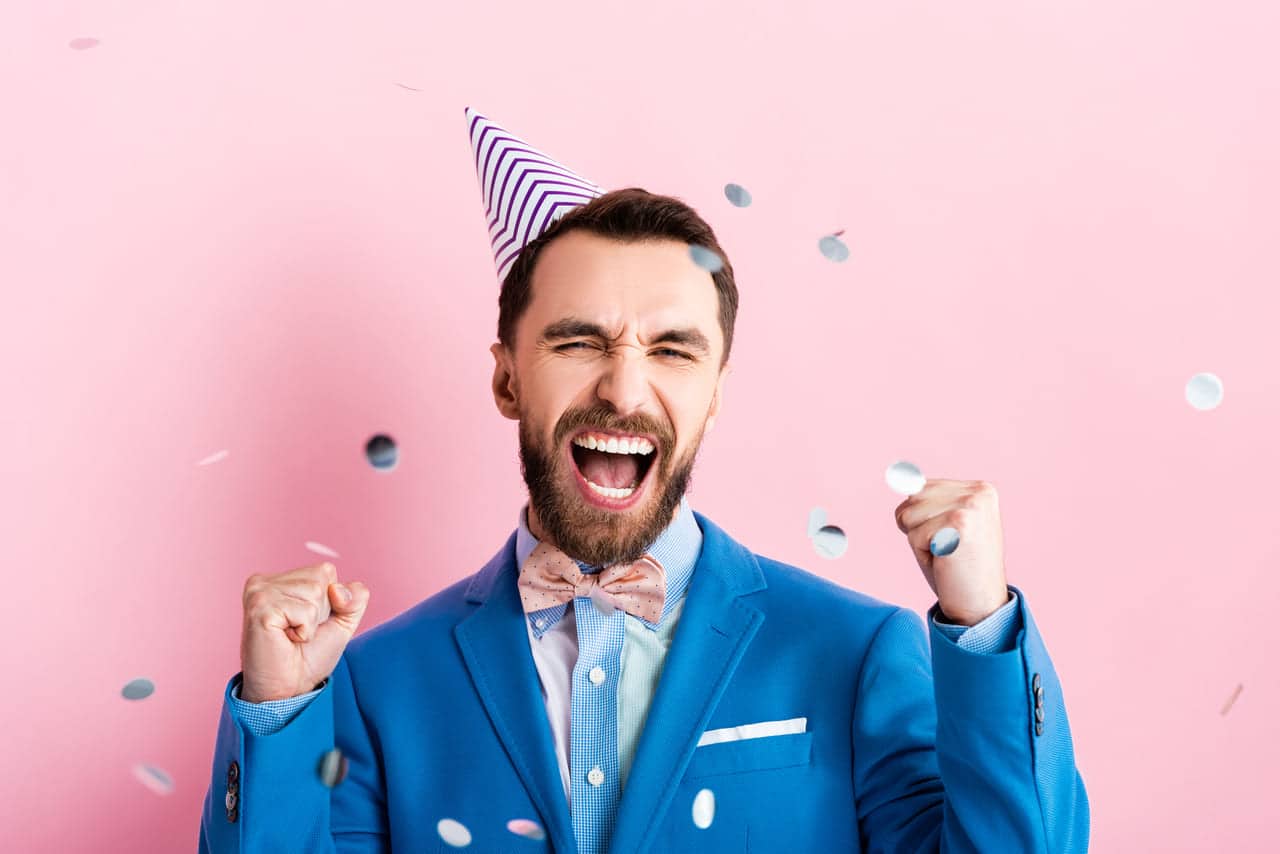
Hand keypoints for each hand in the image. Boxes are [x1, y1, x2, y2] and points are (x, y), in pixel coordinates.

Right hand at [239, 562, 370, 701]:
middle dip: (321, 611)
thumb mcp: (342, 622)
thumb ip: (355, 598)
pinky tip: (284, 638)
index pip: (326, 571)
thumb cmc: (310, 656)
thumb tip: (339, 589)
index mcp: (281, 579)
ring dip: (311, 622)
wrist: (289, 689)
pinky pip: (304, 611)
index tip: (308, 622)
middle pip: (321, 579)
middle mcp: (266, 581)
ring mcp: (259, 593)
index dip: (330, 601)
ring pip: (315, 593)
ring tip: (290, 636)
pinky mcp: (259, 608)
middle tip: (297, 631)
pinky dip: (303, 631)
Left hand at [894, 479, 1008, 625]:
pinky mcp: (960, 523)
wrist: (981, 607)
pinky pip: (913, 534)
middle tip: (947, 550)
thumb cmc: (958, 568)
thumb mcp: (942, 525)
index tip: (950, 539)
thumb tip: (896, 476)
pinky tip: (947, 562)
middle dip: (918, 528)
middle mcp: (979, 492)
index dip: (923, 519)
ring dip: (919, 541)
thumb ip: (923, 499)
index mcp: (979, 489)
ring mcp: (971, 506)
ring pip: (909, 515)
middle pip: (912, 498)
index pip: (921, 488)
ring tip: (946, 555)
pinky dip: (922, 553)